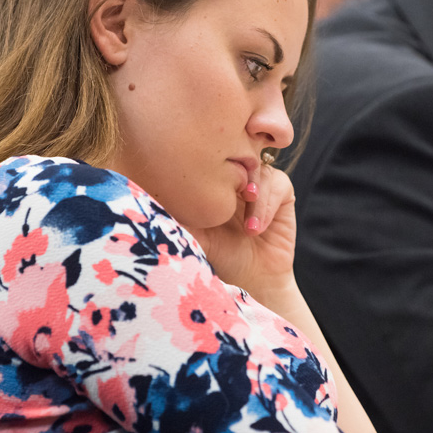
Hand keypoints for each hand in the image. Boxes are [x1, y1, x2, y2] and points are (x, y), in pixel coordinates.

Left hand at [187, 161, 295, 300]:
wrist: (254, 277)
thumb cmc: (221, 256)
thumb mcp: (195, 236)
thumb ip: (178, 219)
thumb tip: (150, 204)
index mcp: (214, 180)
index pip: (212, 156)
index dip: (210, 163)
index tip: (203, 186)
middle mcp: (237, 176)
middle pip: (238, 154)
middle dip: (236, 173)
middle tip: (235, 196)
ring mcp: (260, 181)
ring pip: (259, 170)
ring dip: (255, 198)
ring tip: (248, 228)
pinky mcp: (282, 191)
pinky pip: (278, 184)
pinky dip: (267, 205)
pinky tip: (256, 229)